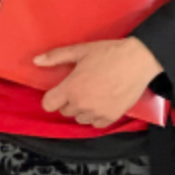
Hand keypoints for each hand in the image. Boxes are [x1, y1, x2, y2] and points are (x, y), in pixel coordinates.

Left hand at [36, 38, 164, 128]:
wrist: (138, 61)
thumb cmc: (108, 53)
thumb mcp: (80, 50)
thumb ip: (56, 56)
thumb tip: (36, 61)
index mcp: (71, 88)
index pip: (49, 104)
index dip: (51, 97)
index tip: (58, 91)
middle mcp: (82, 104)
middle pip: (65, 111)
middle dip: (68, 101)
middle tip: (80, 87)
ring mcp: (97, 113)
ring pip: (80, 118)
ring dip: (82, 109)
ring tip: (92, 94)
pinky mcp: (111, 117)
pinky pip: (95, 124)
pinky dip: (96, 116)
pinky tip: (102, 102)